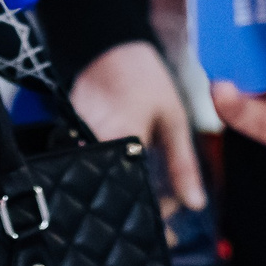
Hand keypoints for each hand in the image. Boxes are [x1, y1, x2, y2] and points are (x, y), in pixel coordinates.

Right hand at [72, 40, 204, 210]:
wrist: (109, 48)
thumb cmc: (146, 80)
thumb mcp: (174, 119)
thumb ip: (183, 164)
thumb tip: (196, 203)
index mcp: (123, 142)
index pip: (137, 197)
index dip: (156, 213)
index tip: (171, 217)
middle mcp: (95, 146)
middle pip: (117, 196)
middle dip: (140, 207)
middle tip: (161, 208)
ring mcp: (78, 143)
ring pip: (104, 186)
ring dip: (126, 192)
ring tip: (145, 187)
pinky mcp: (70, 140)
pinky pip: (92, 170)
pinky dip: (112, 175)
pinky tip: (128, 170)